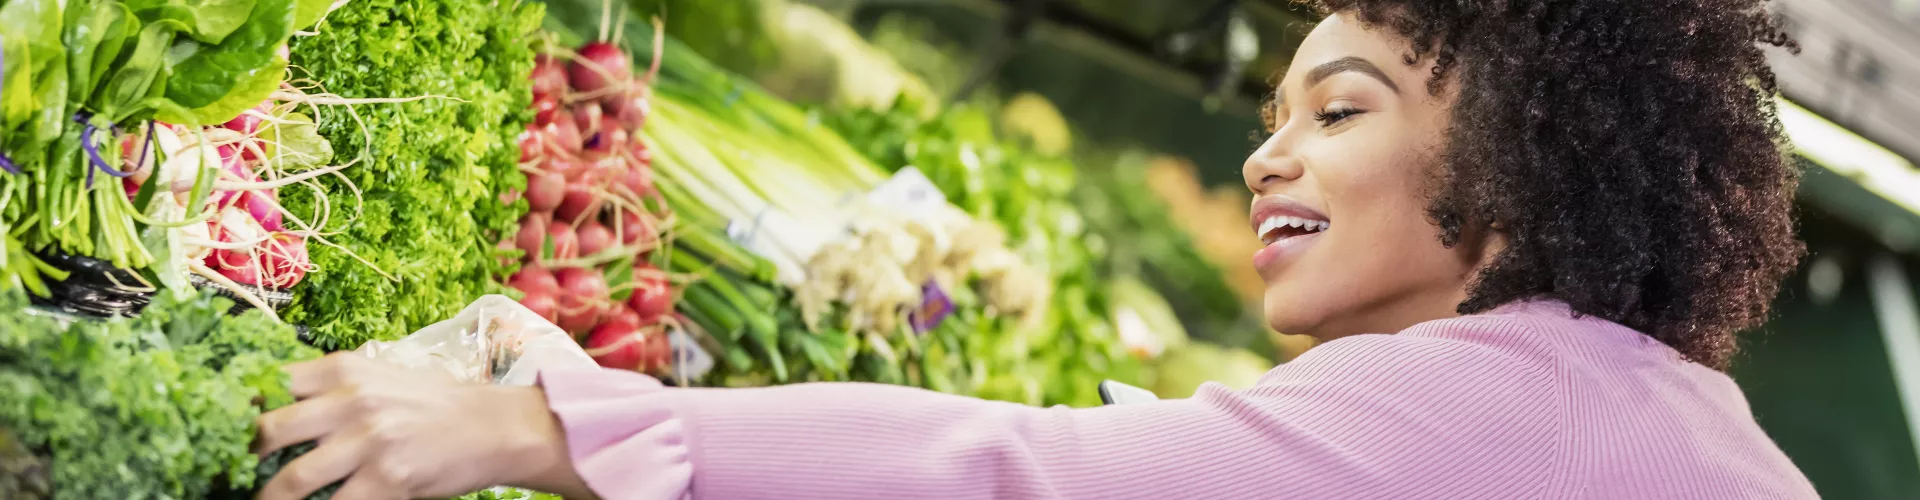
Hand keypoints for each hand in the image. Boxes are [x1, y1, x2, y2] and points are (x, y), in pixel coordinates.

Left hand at [254, 352, 595, 499]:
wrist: (494, 427)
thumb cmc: (434, 403)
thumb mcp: (381, 376)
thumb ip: (331, 386)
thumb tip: (272, 403)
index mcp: (343, 370)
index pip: (268, 384)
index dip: (237, 408)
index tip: (218, 425)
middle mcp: (350, 402)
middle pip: (266, 431)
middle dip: (241, 458)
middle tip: (232, 473)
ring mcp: (368, 443)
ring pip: (291, 481)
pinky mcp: (387, 481)